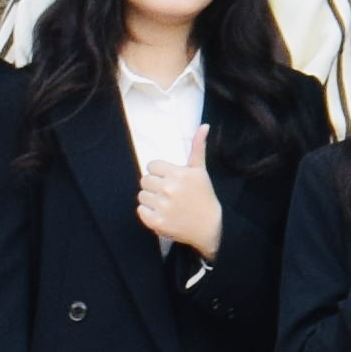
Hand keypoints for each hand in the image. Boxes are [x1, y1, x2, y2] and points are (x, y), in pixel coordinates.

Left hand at [133, 119, 221, 262]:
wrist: (209, 226)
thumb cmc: (204, 196)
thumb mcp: (200, 170)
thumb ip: (198, 147)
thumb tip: (204, 125)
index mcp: (178, 174)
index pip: (152, 166)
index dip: (160, 172)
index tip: (170, 180)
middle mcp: (169, 189)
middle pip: (144, 180)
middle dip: (154, 186)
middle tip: (168, 193)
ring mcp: (162, 206)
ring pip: (142, 196)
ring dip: (151, 200)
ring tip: (167, 204)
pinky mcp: (156, 222)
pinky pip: (140, 211)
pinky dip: (149, 213)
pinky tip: (163, 214)